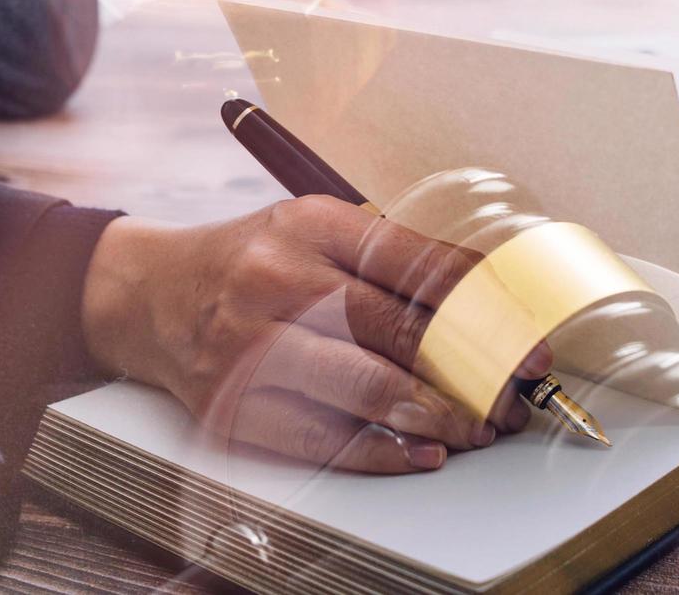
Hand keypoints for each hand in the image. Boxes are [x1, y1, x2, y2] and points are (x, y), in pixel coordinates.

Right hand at [80, 196, 553, 472]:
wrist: (147, 294)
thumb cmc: (253, 262)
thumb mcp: (315, 231)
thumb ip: (390, 260)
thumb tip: (489, 305)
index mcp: (311, 224)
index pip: (418, 265)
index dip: (487, 309)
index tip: (531, 344)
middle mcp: (278, 279)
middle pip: (397, 330)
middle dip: (471, 371)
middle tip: (513, 397)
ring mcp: (248, 344)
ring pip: (362, 387)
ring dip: (434, 415)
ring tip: (476, 428)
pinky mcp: (229, 403)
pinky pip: (318, 437)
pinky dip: (378, 451)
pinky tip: (419, 453)